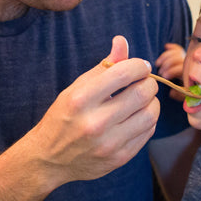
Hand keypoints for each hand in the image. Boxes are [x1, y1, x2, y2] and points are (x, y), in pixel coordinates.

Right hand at [28, 35, 159, 184]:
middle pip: (142, 93)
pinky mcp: (119, 158)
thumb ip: (103, 66)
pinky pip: (148, 132)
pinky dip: (148, 120)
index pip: (125, 72)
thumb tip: (122, 41)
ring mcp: (108, 143)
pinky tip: (136, 117)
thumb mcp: (76, 89)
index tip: (139, 67)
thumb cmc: (63, 117)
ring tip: (141, 100)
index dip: (139, 65)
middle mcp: (95, 122)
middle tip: (143, 82)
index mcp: (81, 99)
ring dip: (152, 102)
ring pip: (150, 114)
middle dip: (149, 83)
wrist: (49, 159)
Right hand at [154, 43, 185, 100]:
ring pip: (175, 52)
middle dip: (166, 64)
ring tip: (158, 64)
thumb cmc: (190, 90)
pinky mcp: (184, 55)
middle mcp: (189, 64)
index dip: (171, 71)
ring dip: (165, 57)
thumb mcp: (186, 95)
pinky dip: (171, 47)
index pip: (180, 68)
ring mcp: (187, 58)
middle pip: (176, 58)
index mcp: (190, 73)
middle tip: (160, 72)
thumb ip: (179, 95)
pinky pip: (177, 48)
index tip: (164, 76)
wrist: (199, 84)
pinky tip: (166, 47)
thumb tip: (171, 92)